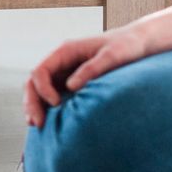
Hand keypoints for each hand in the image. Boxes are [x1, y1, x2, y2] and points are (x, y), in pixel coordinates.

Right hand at [23, 26, 153, 127]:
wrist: (139, 45)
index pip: (40, 71)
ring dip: (36, 107)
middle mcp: (61, 63)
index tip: (56, 103)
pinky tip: (49, 123)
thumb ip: (91, 69)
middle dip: (32, 102)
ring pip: (40, 91)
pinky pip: (53, 97)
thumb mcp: (112, 55)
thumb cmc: (127, 45)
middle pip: (34, 83)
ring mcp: (65, 74)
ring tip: (37, 125)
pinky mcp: (73, 85)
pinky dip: (48, 109)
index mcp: (66, 51)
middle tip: (37, 123)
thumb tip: (71, 86)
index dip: (42, 89)